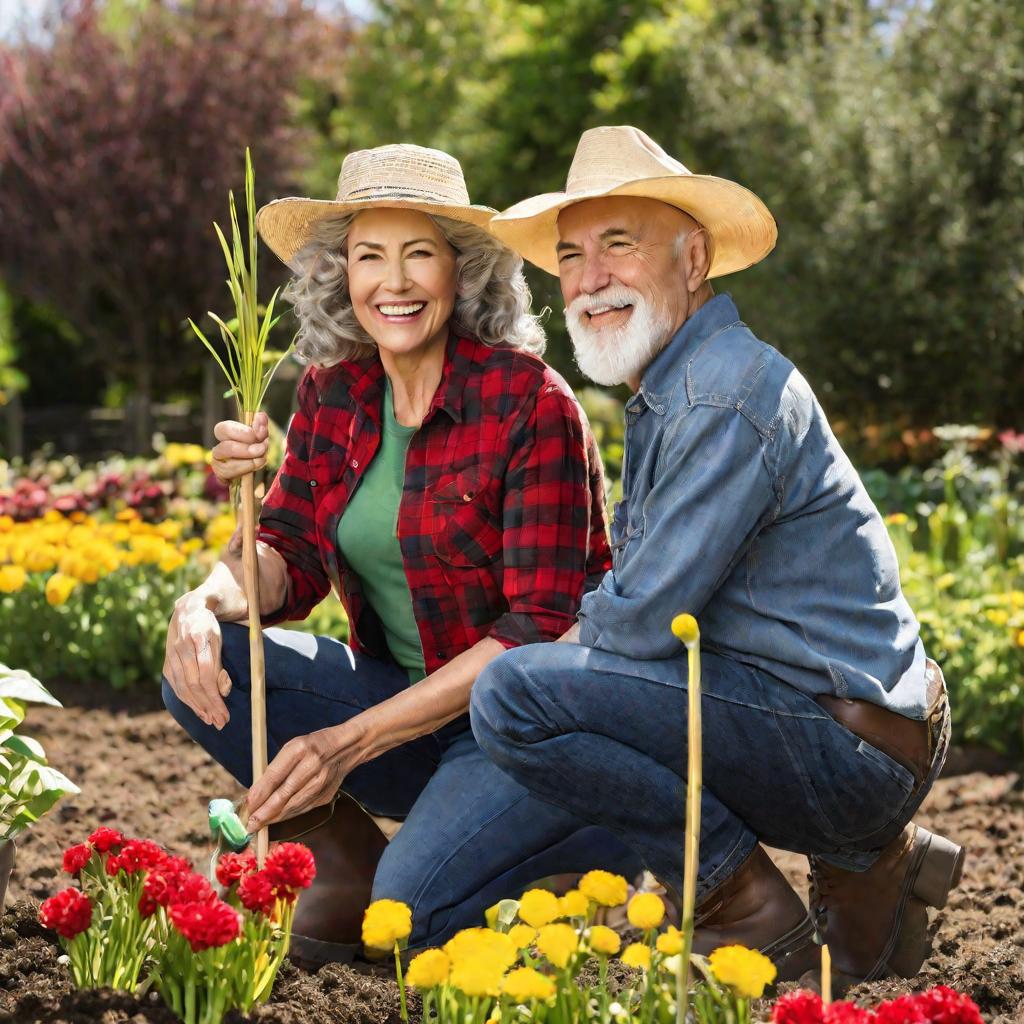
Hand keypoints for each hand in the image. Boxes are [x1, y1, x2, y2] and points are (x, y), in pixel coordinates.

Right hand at [163, 593, 231, 728]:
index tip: (225, 711)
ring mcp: (171, 655)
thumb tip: (222, 689)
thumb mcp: (221, 637)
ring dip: (198, 707)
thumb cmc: (211, 625)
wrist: (189, 609)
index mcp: (199, 636)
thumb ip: (221, 662)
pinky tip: (199, 710)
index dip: (215, 695)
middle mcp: (181, 646)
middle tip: (221, 722)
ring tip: (212, 720)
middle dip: (208, 706)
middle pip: (194, 684)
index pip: (206, 674)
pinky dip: (187, 701)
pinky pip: (176, 686)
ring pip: (183, 688)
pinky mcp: (167, 663)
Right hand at [211, 411, 268, 483]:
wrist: (252, 470)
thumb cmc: (254, 448)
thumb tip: (261, 415)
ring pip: (229, 464)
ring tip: (262, 458)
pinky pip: (232, 476)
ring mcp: (219, 464)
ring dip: (249, 462)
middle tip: (262, 448)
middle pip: (226, 448)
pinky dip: (247, 471)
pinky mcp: (222, 477)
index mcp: (225, 434)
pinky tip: (256, 466)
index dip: (240, 432)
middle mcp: (219, 448)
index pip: (223, 429)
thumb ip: (259, 426)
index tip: (256, 433)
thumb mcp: (259, 435)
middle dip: (247, 449)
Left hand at [245, 722, 367, 829]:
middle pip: (285, 794)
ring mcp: (321, 783)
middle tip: (250, 824)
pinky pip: (303, 808)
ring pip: (294, 805)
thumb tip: (256, 793)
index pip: (276, 774)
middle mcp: (312, 766)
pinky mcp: (326, 795)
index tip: (248, 805)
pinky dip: (288, 814)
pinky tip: (277, 818)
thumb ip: (275, 768)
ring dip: (274, 817)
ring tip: (259, 825)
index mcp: (300, 749)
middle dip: (265, 812)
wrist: (348, 747)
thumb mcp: (293, 747)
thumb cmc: (313, 745)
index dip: (261, 792)